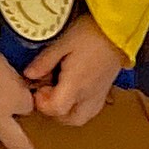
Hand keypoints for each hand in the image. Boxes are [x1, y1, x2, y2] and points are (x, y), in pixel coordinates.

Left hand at [21, 9, 127, 127]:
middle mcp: (88, 95)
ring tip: (60, 92)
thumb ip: (45, 61)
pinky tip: (75, 91)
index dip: (42, 103)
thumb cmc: (91, 32)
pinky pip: (91, 110)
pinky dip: (79, 108)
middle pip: (68, 119)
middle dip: (53, 111)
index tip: (38, 87)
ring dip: (66, 112)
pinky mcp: (106, 90)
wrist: (120, 29)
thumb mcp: (63, 42)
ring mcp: (99, 94)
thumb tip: (29, 75)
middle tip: (47, 91)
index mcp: (76, 84)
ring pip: (81, 118)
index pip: (55, 109)